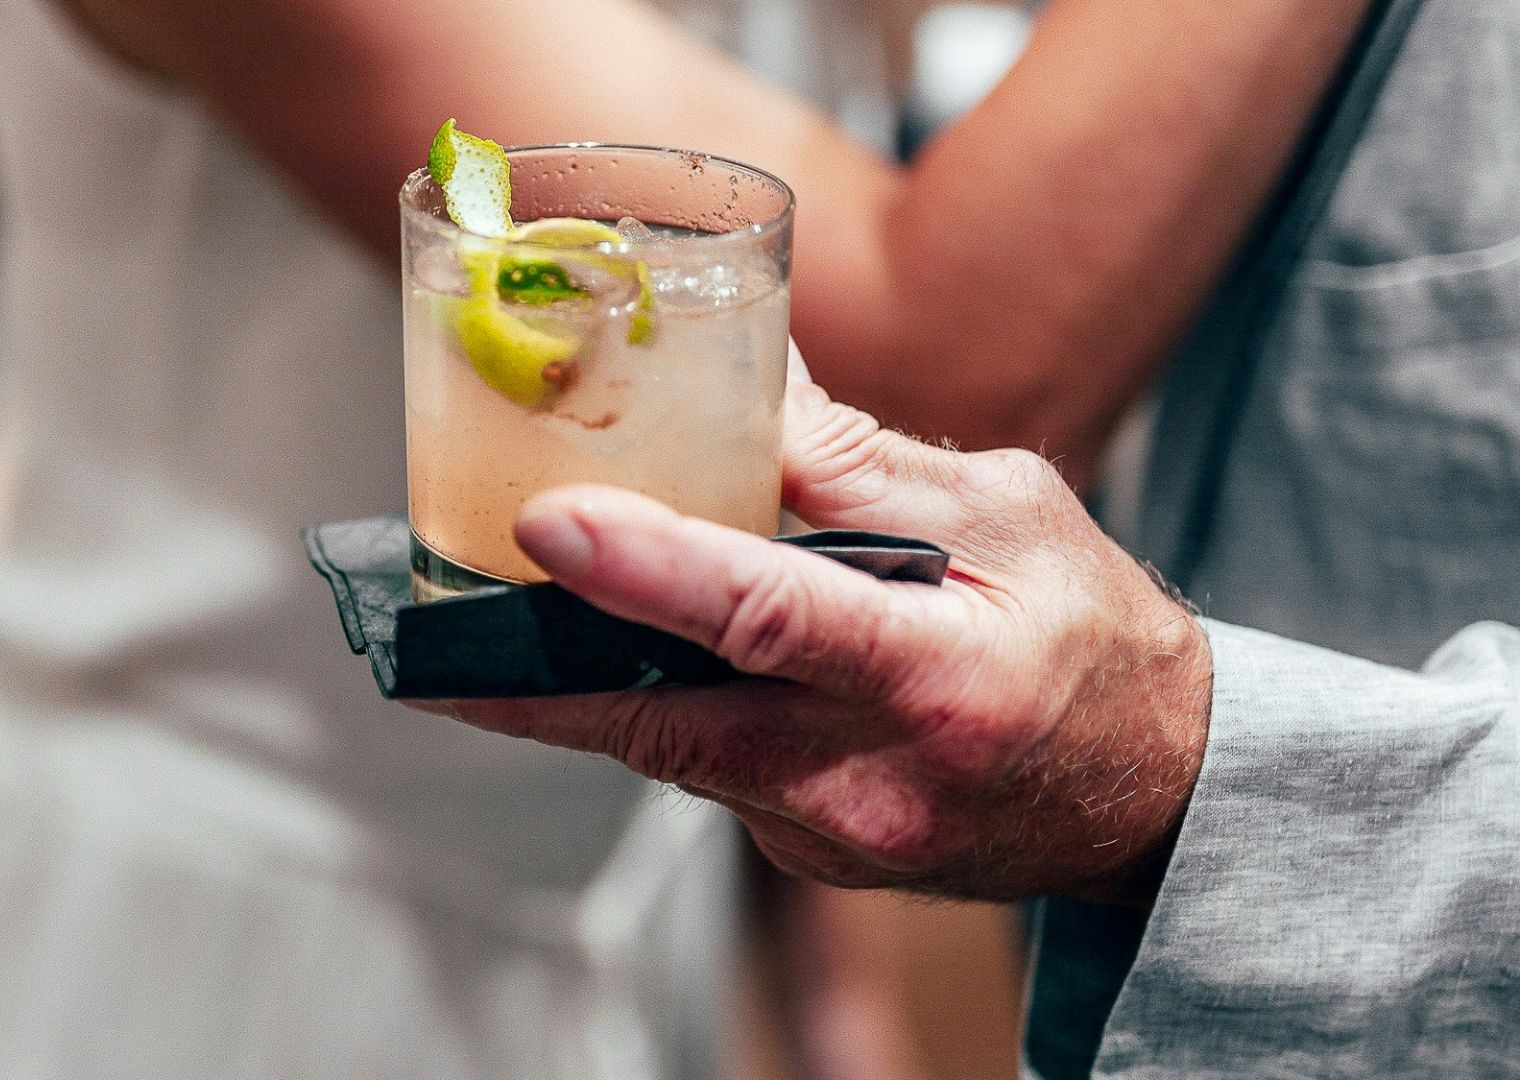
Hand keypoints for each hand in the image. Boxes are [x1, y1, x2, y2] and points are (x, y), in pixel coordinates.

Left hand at [421, 347, 1211, 903]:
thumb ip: (870, 465)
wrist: (1150, 794)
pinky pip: (707, 776)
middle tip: (422, 633)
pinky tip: (632, 658)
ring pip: (672, 751)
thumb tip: (747, 389)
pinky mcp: (811, 857)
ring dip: (582, 688)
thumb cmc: (1094, 636)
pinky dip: (660, 711)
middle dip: (533, 679)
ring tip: (498, 621)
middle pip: (670, 720)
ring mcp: (837, 836)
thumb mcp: (1013, 513)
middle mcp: (876, 778)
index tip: (546, 525)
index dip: (647, 572)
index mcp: (942, 676)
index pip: (770, 618)